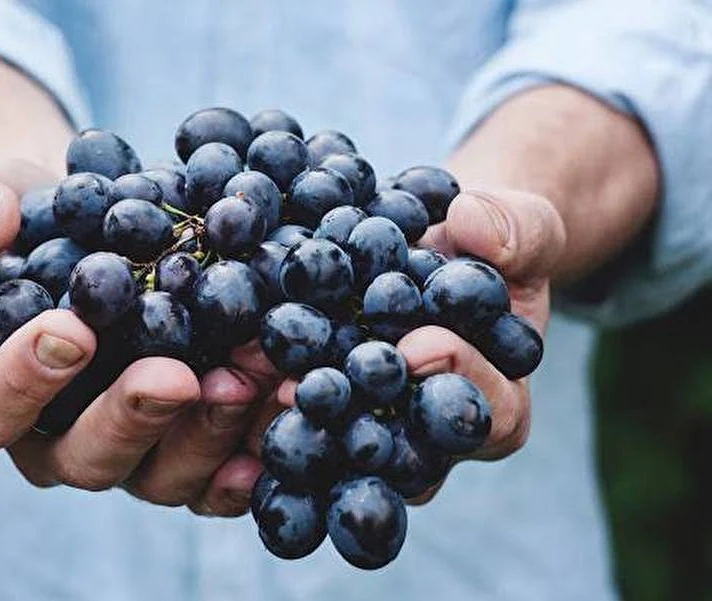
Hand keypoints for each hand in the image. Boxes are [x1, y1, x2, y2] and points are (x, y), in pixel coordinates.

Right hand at [0, 156, 280, 515]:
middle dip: (133, 418)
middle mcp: (56, 436)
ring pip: (162, 473)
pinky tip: (287, 409)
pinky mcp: (188, 439)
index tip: (70, 330)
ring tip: (253, 376)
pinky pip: (220, 469)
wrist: (87, 220)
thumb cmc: (13, 214)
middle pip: (85, 457)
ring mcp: (130, 446)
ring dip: (210, 431)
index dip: (20, 381)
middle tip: (176, 375)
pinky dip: (256, 447)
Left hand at [214, 188, 565, 507]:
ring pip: (337, 450)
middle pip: (401, 454)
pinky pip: (293, 423)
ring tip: (252, 381)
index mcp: (496, 404)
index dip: (459, 380)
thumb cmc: (489, 245)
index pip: (489, 414)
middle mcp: (430, 438)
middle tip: (309, 387)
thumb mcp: (521, 226)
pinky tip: (221, 374)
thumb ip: (516, 230)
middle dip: (357, 418)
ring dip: (293, 421)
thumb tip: (473, 224)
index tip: (420, 343)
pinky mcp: (323, 414)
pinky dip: (255, 402)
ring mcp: (373, 432)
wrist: (436, 247)